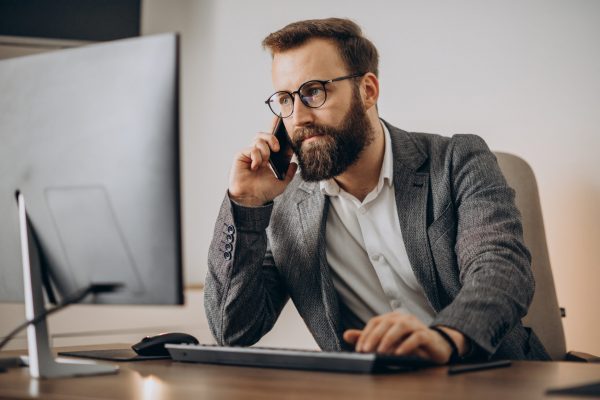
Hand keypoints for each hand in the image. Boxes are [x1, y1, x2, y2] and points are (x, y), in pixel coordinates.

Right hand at [228, 118, 296, 206]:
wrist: (252, 199)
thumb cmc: (263, 192)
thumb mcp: (282, 183)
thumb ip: (289, 174)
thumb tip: (294, 164)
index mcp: (268, 158)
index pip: (272, 140)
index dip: (276, 129)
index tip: (283, 120)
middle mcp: (258, 154)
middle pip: (264, 134)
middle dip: (272, 137)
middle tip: (277, 148)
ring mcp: (249, 154)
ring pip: (258, 139)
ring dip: (265, 150)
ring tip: (265, 162)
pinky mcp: (241, 156)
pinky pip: (251, 148)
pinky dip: (257, 156)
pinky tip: (256, 166)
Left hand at [343, 312, 466, 363]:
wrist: (436, 346)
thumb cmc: (408, 342)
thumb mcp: (386, 341)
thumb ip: (367, 337)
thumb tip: (346, 335)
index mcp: (392, 317)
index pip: (375, 322)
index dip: (365, 334)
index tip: (359, 349)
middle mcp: (403, 318)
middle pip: (386, 323)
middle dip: (374, 337)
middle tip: (366, 350)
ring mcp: (416, 324)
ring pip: (401, 327)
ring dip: (389, 339)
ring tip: (381, 351)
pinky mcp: (427, 335)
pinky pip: (416, 337)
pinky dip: (406, 345)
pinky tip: (399, 353)